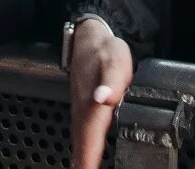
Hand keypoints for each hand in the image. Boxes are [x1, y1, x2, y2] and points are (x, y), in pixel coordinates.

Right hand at [65, 17, 133, 168]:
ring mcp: (81, 111)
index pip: (91, 141)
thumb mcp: (114, 62)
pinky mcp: (82, 109)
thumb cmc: (105, 51)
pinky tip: (85, 158)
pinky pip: (81, 135)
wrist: (90, 37)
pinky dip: (82, 150)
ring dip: (81, 159)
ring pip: (79, 142)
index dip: (89, 160)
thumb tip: (103, 99)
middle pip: (81, 146)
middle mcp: (83, 112)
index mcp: (93, 106)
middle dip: (82, 164)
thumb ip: (111, 83)